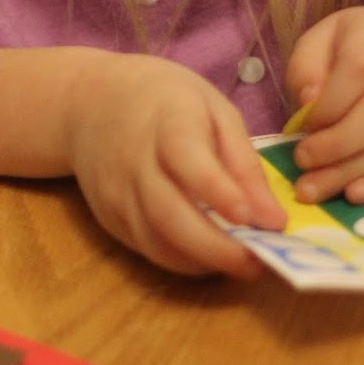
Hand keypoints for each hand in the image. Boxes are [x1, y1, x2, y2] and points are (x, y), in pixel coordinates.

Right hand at [62, 54, 283, 277]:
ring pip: (156, 243)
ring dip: (201, 262)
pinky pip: (147, 248)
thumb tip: (272, 218)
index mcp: (167, 122)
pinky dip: (182, 260)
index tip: (254, 219)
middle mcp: (134, 162)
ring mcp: (116, 194)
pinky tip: (209, 257)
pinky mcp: (109, 218)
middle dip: (216, 248)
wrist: (91, 102)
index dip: (218, 191)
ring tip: (241, 264)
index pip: (186, 158)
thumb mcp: (214, 109)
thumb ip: (243, 162)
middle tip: (258, 262)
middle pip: (169, 214)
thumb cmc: (165, 100)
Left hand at [285, 7, 363, 203]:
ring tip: (318, 187)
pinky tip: (356, 192)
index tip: (302, 129)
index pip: (359, 69)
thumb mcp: (322, 42)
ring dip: (357, 169)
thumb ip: (306, 69)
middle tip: (304, 164)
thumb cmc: (358, 48)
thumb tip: (308, 104)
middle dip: (340, 143)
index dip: (329, 105)